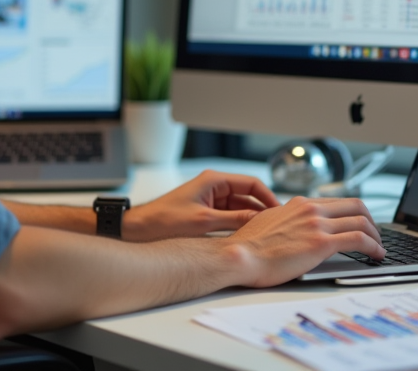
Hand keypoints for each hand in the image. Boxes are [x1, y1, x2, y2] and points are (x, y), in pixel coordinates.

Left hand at [123, 170, 279, 241]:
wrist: (139, 230)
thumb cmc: (164, 220)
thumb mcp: (204, 221)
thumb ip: (234, 220)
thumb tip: (259, 221)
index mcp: (214, 180)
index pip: (251, 184)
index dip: (267, 197)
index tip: (279, 212)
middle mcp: (214, 187)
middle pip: (247, 196)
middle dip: (261, 210)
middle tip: (276, 225)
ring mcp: (210, 199)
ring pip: (240, 207)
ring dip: (250, 219)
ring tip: (266, 233)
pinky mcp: (206, 212)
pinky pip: (229, 216)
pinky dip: (239, 225)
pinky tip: (247, 236)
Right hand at [226, 197, 384, 287]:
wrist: (240, 255)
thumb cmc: (248, 247)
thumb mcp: (268, 223)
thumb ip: (286, 221)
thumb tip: (292, 228)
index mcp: (299, 204)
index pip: (337, 202)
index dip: (353, 213)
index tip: (359, 223)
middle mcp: (310, 209)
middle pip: (355, 206)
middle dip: (370, 220)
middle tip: (374, 234)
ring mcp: (317, 224)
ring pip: (361, 221)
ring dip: (376, 235)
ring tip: (379, 248)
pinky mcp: (321, 243)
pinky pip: (358, 239)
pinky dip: (373, 246)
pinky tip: (377, 255)